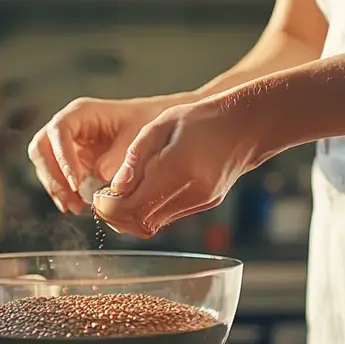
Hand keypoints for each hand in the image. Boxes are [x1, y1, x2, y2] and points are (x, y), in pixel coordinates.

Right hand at [28, 94, 189, 213]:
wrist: (153, 125)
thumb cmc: (145, 124)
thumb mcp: (137, 138)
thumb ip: (118, 157)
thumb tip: (98, 176)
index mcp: (81, 112)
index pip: (58, 131)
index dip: (62, 157)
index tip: (76, 183)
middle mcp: (68, 126)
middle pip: (41, 148)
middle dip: (52, 176)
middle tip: (71, 199)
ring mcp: (66, 144)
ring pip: (44, 164)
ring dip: (55, 188)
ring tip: (74, 207)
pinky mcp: (70, 160)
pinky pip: (56, 176)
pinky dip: (62, 192)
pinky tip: (74, 206)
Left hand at [94, 96, 275, 237]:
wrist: (245, 124)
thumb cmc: (200, 118)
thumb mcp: (159, 125)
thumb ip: (135, 158)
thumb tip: (115, 189)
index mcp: (177, 167)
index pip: (132, 206)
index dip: (109, 208)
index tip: (99, 198)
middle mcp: (192, 190)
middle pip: (141, 222)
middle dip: (117, 216)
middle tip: (106, 200)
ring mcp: (201, 200)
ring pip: (154, 225)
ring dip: (132, 216)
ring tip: (124, 195)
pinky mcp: (206, 204)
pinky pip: (169, 217)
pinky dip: (151, 211)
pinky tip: (146, 192)